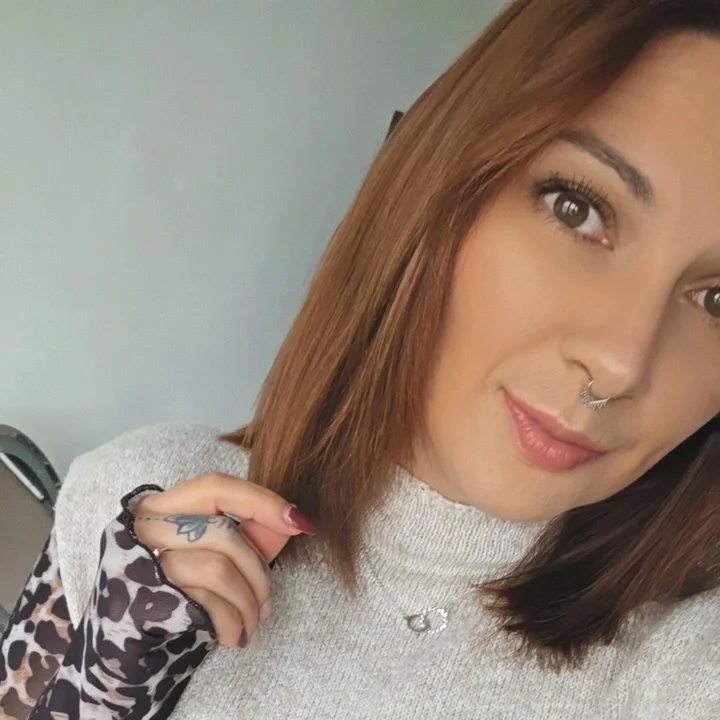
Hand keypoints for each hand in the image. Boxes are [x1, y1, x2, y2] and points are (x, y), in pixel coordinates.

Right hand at [131, 472, 316, 647]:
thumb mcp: (222, 556)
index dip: (261, 501)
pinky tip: (234, 635)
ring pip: (218, 568)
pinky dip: (231, 623)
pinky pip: (206, 603)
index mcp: (163, 505)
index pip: (216, 487)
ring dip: (248, 602)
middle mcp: (145, 527)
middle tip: (266, 601)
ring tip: (253, 621)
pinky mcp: (144, 600)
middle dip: (258, 571)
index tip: (299, 523)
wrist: (132, 648)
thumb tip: (294, 520)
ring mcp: (141, 563)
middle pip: (223, 531)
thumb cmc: (184, 593)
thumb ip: (254, 533)